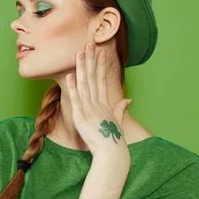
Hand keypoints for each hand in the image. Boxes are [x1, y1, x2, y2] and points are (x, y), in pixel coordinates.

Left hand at [66, 42, 131, 159]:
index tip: (100, 52)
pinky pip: (76, 99)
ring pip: (84, 84)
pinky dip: (72, 87)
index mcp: (105, 104)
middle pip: (93, 78)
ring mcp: (89, 110)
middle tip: (89, 44)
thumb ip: (120, 109)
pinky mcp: (81, 117)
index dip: (100, 65)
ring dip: (81, 68)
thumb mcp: (117, 122)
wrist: (112, 155)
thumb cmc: (114, 142)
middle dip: (91, 60)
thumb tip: (128, 100)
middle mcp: (97, 104)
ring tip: (79, 53)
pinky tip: (70, 75)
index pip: (101, 80)